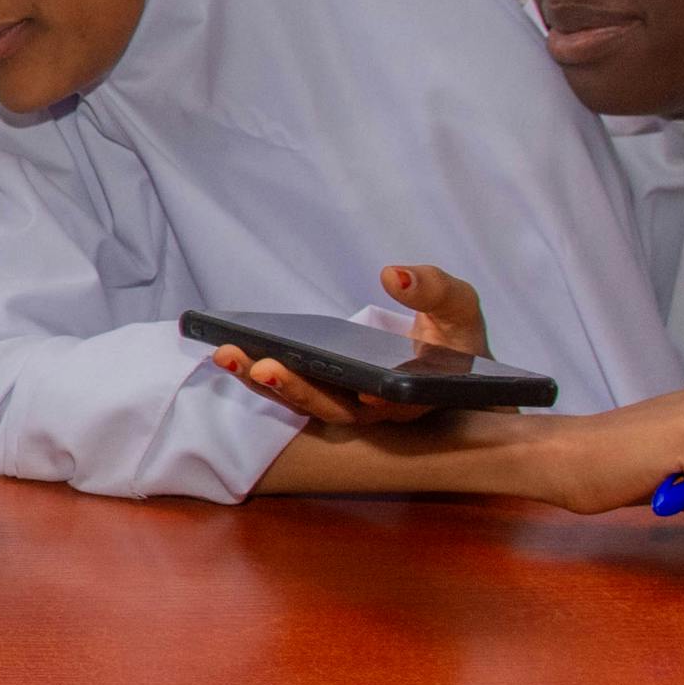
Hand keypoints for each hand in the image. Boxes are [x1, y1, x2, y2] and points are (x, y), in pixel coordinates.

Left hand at [211, 265, 489, 425]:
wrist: (443, 356)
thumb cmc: (453, 333)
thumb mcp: (458, 304)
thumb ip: (433, 289)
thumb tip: (393, 275)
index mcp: (416, 394)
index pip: (396, 404)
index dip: (379, 400)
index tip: (366, 393)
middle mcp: (376, 409)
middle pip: (335, 408)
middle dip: (299, 389)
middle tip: (263, 366)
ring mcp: (346, 404)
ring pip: (303, 402)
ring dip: (264, 383)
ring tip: (227, 355)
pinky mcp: (322, 391)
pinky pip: (287, 388)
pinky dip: (256, 373)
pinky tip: (226, 349)